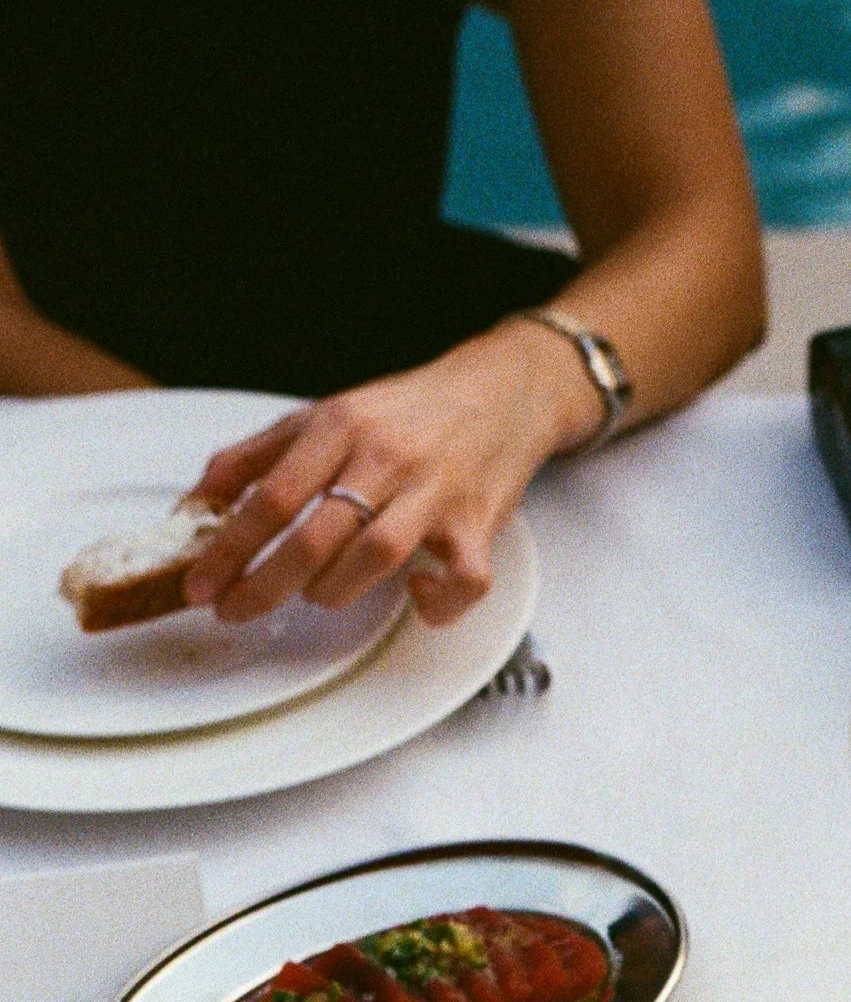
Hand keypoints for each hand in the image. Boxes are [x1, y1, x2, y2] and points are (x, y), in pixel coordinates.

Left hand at [181, 320, 589, 629]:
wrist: (503, 392)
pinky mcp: (479, 522)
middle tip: (237, 609)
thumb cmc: (409, 412)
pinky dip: (437, 602)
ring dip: (336, 590)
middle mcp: (387, 457)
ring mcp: (436, 491)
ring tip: (319, 593)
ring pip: (377, 556)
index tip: (202, 584)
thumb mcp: (324, 416)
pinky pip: (463, 578)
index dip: (229, 548)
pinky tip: (417, 595)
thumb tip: (196, 502)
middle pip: (317, 535)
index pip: (272, 496)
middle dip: (266, 584)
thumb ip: (256, 456)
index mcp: (341, 426)